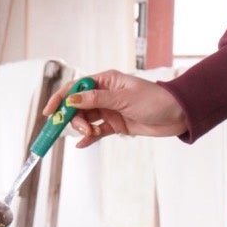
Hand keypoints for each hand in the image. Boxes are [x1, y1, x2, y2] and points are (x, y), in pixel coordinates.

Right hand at [40, 70, 188, 149]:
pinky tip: (82, 145)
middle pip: (79, 106)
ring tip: (90, 134)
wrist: (177, 115)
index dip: (61, 98)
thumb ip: (96, 99)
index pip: (76, 87)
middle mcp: (105, 94)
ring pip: (87, 119)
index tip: (50, 112)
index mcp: (106, 81)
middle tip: (80, 128)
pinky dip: (89, 138)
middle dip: (74, 117)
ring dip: (84, 128)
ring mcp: (110, 110)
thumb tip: (72, 100)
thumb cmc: (154, 100)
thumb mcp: (123, 98)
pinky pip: (97, 131)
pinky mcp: (117, 124)